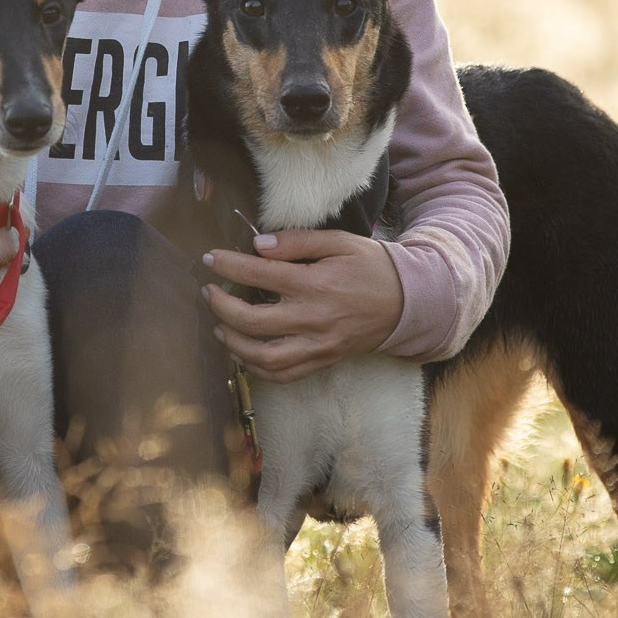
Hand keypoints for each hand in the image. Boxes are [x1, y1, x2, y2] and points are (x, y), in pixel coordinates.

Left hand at [200, 230, 404, 383]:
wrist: (408, 303)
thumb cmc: (372, 268)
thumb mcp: (340, 242)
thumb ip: (298, 242)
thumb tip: (259, 245)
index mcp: (316, 284)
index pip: (260, 275)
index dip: (229, 266)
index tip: (210, 259)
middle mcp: (314, 319)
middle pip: (253, 321)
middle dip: (222, 307)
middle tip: (209, 293)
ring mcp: (318, 346)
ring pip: (264, 357)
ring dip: (234, 343)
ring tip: (220, 326)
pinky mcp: (322, 361)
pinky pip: (283, 375)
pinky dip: (257, 368)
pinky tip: (243, 353)